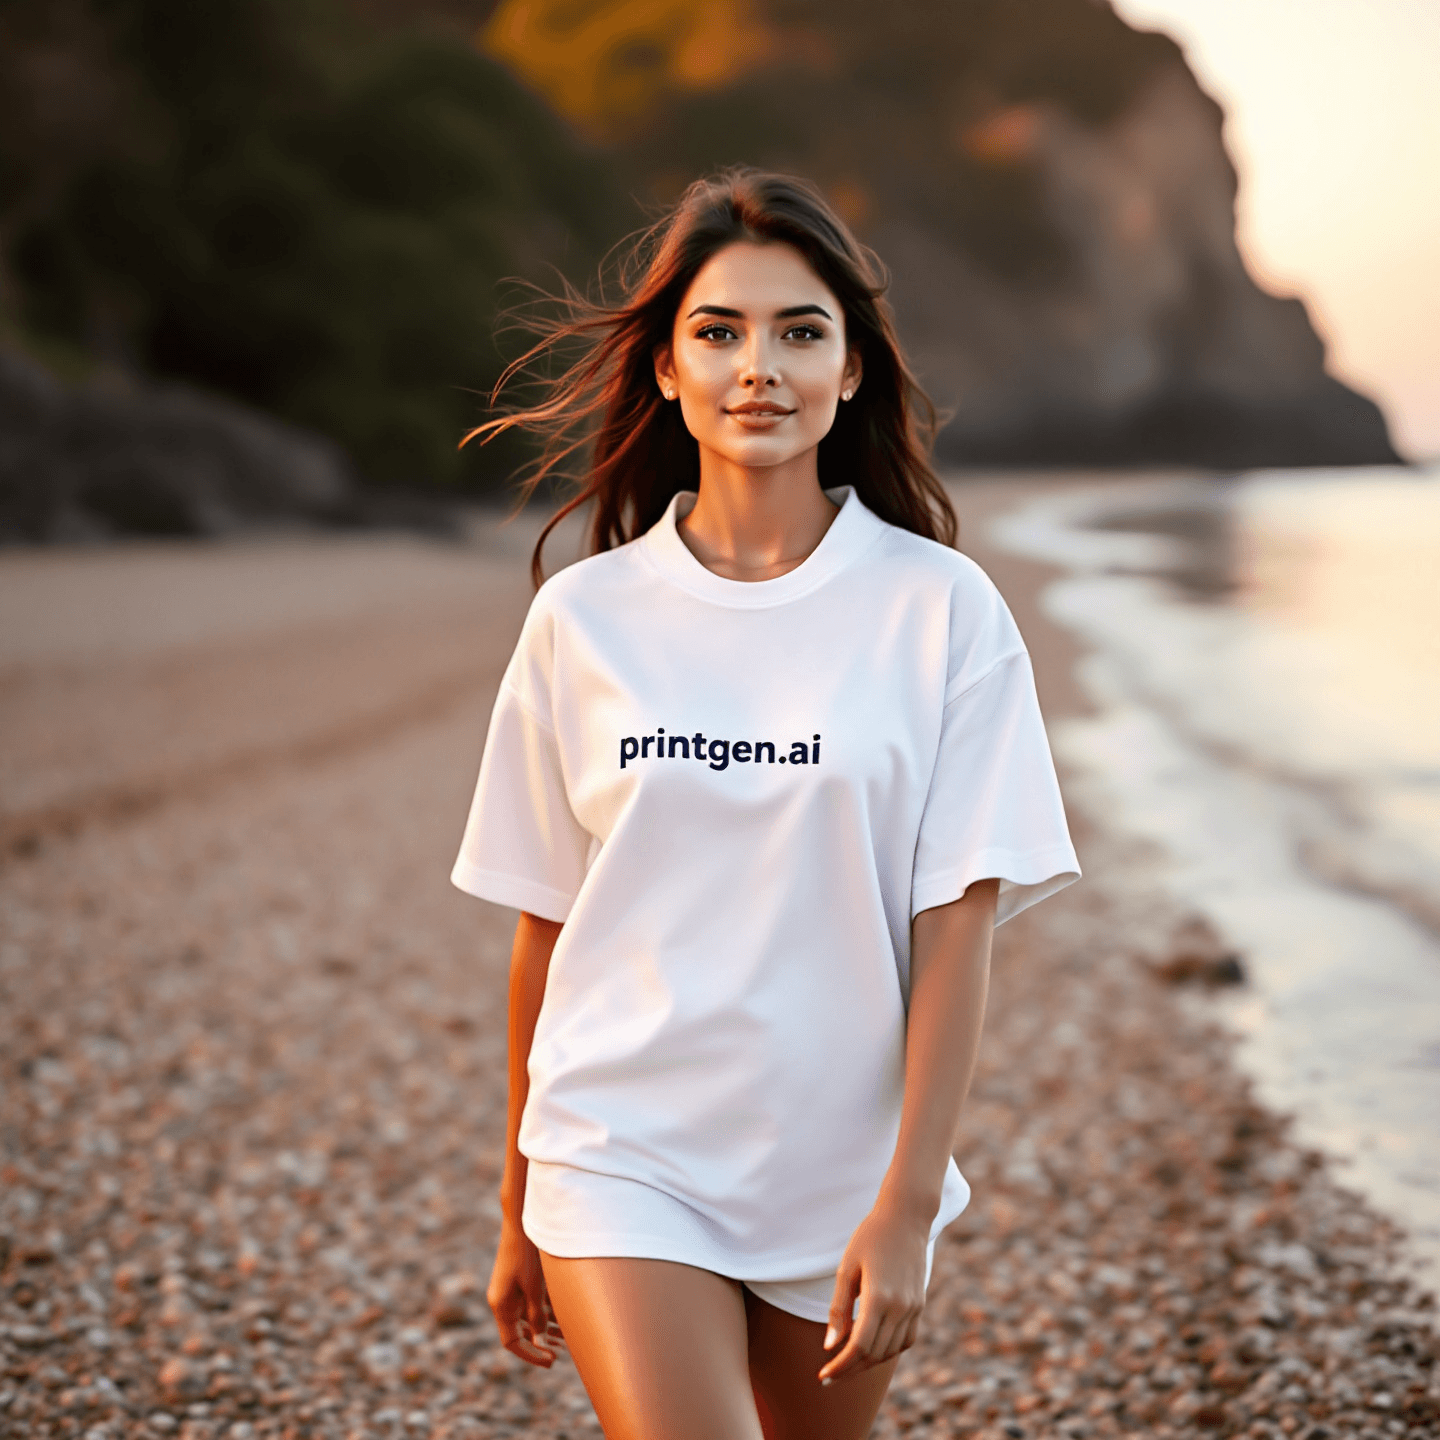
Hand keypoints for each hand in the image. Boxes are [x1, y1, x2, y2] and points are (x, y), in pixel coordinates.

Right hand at [487, 1217, 562, 1366]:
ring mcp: (508, 1290)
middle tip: (559, 1353)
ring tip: (564, 1340)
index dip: (531, 1355)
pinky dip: (543, 1313)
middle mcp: (502, 1300)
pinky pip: (528, 1304)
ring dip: (543, 1330)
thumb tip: (540, 1340)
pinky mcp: (517, 1280)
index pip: (512, 1343)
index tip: (551, 1361)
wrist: (520, 1219)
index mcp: (500, 1305)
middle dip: (539, 1344)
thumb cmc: (527, 1252)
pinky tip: (560, 1318)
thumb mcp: (535, 1287)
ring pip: (525, 1319)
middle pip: (519, 1333)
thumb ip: (537, 1315)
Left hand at [817, 1201, 928, 1384]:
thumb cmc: (869, 1237)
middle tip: (830, 1373)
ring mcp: (913, 1307)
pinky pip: (906, 1340)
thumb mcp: (846, 1269)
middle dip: (851, 1369)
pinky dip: (888, 1350)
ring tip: (847, 1361)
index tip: (823, 1376)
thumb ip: (839, 1309)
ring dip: (868, 1362)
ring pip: (891, 1351)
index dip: (840, 1366)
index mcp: (879, 1297)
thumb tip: (830, 1346)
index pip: (859, 1347)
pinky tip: (872, 1347)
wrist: (906, 1217)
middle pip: (874, 1354)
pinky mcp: (919, 1305)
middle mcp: (900, 1307)